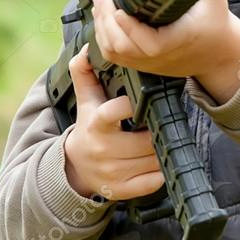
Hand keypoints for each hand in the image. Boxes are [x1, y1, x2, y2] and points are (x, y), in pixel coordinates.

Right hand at [63, 43, 165, 200]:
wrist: (76, 167)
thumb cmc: (89, 127)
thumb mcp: (85, 101)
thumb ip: (85, 72)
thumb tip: (87, 48)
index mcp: (96, 124)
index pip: (113, 112)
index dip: (130, 105)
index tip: (143, 101)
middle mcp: (103, 150)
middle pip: (145, 140)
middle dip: (157, 131)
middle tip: (162, 125)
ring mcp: (112, 172)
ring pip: (152, 160)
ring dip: (162, 150)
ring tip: (161, 141)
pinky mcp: (121, 190)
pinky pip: (152, 182)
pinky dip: (159, 173)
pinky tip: (157, 162)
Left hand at [89, 0, 239, 78]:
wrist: (219, 52)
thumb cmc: (215, 22)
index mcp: (181, 39)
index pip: (150, 43)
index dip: (130, 28)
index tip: (118, 8)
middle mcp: (163, 55)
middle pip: (124, 47)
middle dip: (106, 19)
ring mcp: (151, 63)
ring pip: (116, 53)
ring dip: (102, 27)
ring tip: (99, 4)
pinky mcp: (143, 65)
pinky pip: (116, 57)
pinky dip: (104, 39)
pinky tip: (103, 20)